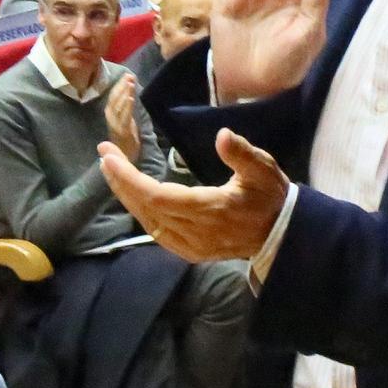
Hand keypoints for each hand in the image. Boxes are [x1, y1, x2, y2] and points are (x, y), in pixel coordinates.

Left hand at [98, 127, 288, 261]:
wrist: (282, 236)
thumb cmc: (270, 198)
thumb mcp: (263, 169)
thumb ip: (242, 153)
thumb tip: (222, 135)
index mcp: (208, 210)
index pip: (156, 195)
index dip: (128, 177)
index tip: (109, 155)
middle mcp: (194, 233)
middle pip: (145, 208)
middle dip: (120, 182)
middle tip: (105, 155)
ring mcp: (190, 246)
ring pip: (148, 221)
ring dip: (127, 196)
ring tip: (112, 171)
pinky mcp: (190, 252)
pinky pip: (156, 232)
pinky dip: (141, 212)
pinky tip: (132, 196)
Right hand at [104, 73, 140, 158]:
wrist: (126, 159)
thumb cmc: (127, 140)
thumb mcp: (126, 121)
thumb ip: (126, 108)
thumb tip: (129, 91)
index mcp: (111, 115)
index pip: (113, 97)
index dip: (119, 86)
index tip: (127, 75)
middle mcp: (110, 119)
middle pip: (114, 99)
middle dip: (122, 87)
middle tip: (129, 75)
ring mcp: (115, 125)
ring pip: (118, 106)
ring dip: (124, 94)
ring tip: (130, 83)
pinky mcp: (122, 132)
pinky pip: (124, 117)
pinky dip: (126, 107)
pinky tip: (131, 98)